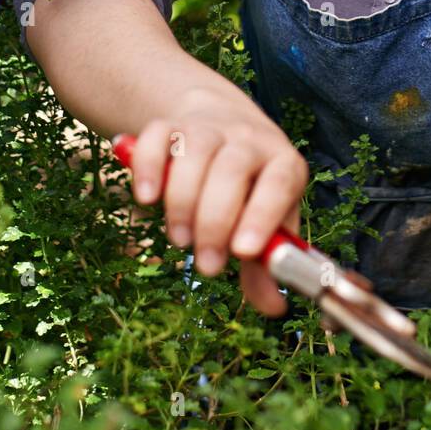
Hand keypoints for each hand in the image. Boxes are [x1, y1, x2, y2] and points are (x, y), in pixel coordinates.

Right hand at [125, 86, 308, 317]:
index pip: (280, 183)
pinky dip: (148, 168)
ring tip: (180, 240)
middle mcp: (249, 139)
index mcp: (283, 163)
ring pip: (194, 153)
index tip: (243, 252)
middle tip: (206, 265)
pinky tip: (147, 199)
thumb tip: (275, 308)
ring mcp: (209, 128)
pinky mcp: (171, 124)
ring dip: (183, 202)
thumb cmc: (251, 187)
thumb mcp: (268, 219)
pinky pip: (157, 137)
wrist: (223, 121)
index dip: (262, 216)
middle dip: (215, 222)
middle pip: (231, 170)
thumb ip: (266, 264)